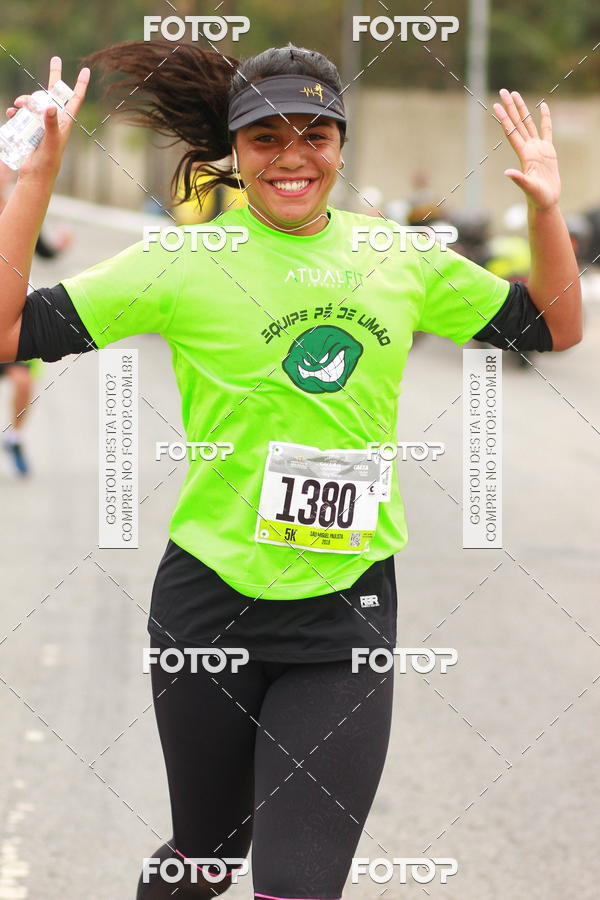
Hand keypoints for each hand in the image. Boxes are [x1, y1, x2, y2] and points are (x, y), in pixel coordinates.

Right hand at [5, 56, 89, 181]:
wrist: (36, 174)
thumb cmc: (48, 160)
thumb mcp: (52, 141)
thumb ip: (51, 124)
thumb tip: (51, 106)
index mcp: (65, 122)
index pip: (75, 100)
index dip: (80, 85)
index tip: (85, 70)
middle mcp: (55, 120)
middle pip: (55, 93)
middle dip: (54, 76)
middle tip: (55, 58)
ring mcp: (43, 123)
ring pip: (35, 102)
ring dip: (26, 99)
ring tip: (17, 105)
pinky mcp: (31, 129)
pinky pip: (24, 114)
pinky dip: (17, 111)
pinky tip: (12, 113)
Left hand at [493, 89, 559, 211]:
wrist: (546, 202)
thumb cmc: (537, 197)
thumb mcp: (528, 188)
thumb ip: (519, 179)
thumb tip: (507, 173)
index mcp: (523, 154)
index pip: (511, 132)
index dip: (504, 118)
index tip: (496, 105)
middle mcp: (528, 148)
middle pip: (517, 123)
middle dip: (511, 107)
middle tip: (504, 91)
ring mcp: (538, 148)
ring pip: (528, 124)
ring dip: (522, 109)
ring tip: (516, 95)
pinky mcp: (548, 151)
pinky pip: (546, 130)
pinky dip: (545, 118)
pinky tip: (543, 106)